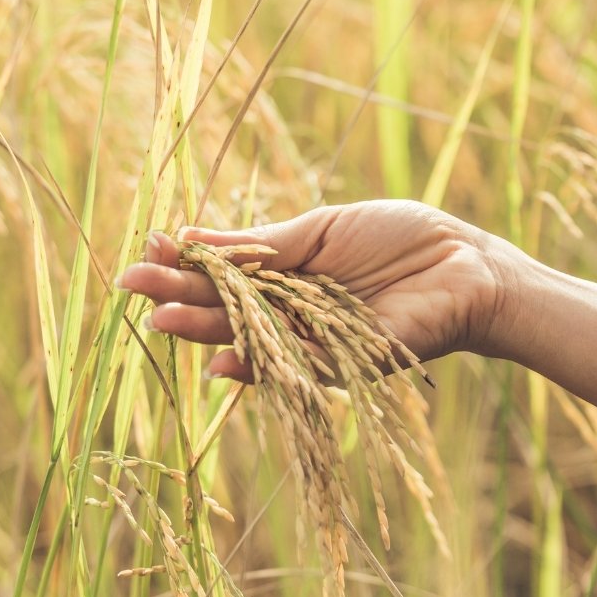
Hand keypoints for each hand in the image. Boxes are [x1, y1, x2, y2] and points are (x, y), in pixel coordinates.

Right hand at [117, 202, 520, 381]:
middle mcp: (291, 313)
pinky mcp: (343, 364)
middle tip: (130, 286)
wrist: (466, 265)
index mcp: (285, 275)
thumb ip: (262, 244)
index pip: (222, 274)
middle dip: (177, 296)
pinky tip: (222, 357)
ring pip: (250, 339)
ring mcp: (314, 341)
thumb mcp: (321, 230)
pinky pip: (295, 366)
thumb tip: (194, 239)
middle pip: (225, 309)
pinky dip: (260, 363)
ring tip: (161, 318)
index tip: (147, 249)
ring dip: (205, 330)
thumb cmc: (401, 239)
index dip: (185, 264)